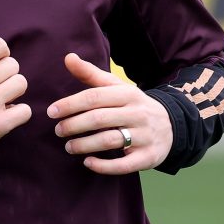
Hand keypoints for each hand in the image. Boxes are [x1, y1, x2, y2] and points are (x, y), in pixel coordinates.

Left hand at [47, 53, 172, 174]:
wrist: (172, 126)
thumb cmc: (133, 105)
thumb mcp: (116, 87)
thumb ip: (91, 74)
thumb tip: (68, 57)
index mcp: (127, 94)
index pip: (94, 97)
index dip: (70, 104)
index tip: (52, 112)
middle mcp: (137, 113)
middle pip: (99, 119)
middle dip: (74, 125)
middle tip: (58, 131)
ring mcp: (144, 136)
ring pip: (110, 140)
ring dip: (84, 145)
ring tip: (69, 147)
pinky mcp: (148, 157)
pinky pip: (124, 164)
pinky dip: (104, 165)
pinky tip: (88, 162)